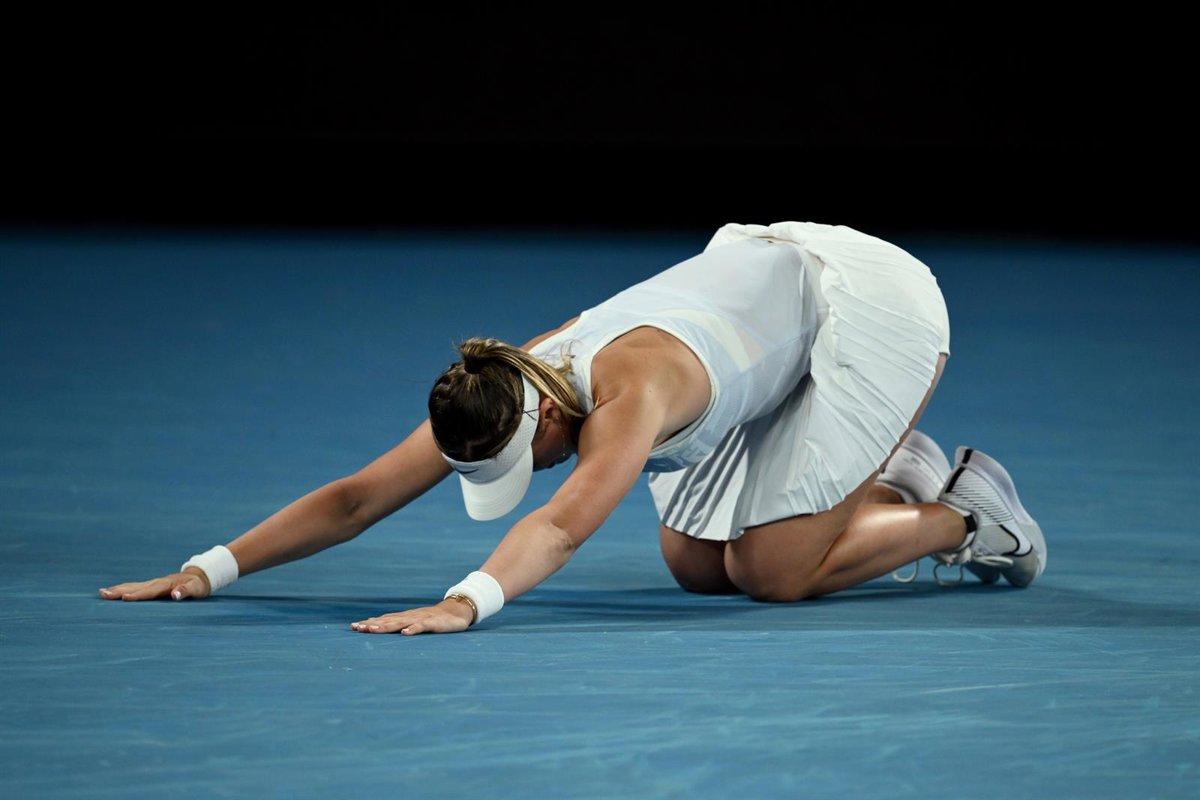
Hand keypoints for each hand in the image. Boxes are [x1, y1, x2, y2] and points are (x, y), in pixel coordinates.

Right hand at [98, 568, 211, 601]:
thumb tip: (176, 594)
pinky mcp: (151, 585)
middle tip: (104, 595)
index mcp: (166, 585)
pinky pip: (134, 587)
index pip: (151, 591)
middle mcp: (156, 582)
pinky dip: (122, 589)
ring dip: (117, 589)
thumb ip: (187, 591)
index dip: (139, 595)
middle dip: (120, 591)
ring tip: (102, 593)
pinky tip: (112, 592)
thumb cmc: (198, 585)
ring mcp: (152, 583)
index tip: (125, 598)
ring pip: (132, 586)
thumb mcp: (196, 589)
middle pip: (136, 587)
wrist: (198, 576)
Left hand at [350, 599, 473, 635]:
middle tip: (357, 628)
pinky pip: (421, 626)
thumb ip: (397, 624)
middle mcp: (409, 617)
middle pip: (387, 621)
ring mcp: (420, 619)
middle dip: (372, 625)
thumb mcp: (413, 622)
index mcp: (404, 618)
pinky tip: (405, 633)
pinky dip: (413, 629)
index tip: (353, 627)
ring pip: (400, 622)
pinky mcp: (433, 623)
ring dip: (386, 626)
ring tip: (373, 630)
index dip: (369, 623)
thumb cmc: (432, 619)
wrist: (456, 611)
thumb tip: (377, 626)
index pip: (383, 619)